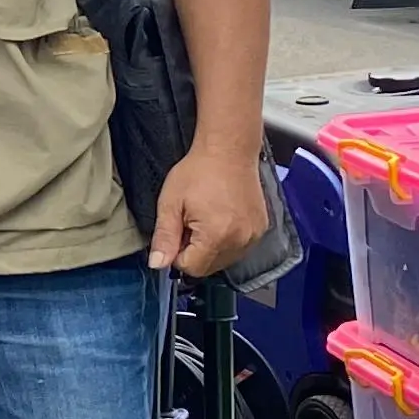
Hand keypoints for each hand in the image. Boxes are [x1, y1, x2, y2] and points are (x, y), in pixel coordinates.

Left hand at [151, 141, 271, 276]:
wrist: (228, 150)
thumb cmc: (198, 171)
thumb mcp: (170, 203)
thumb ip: (164, 237)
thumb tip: (158, 265)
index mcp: (216, 236)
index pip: (192, 268)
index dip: (178, 254)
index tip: (177, 233)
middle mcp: (240, 240)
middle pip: (209, 267)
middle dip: (195, 251)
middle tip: (191, 222)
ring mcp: (254, 235)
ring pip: (224, 260)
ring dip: (211, 247)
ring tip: (206, 218)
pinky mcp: (261, 229)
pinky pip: (239, 248)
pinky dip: (227, 240)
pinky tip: (221, 217)